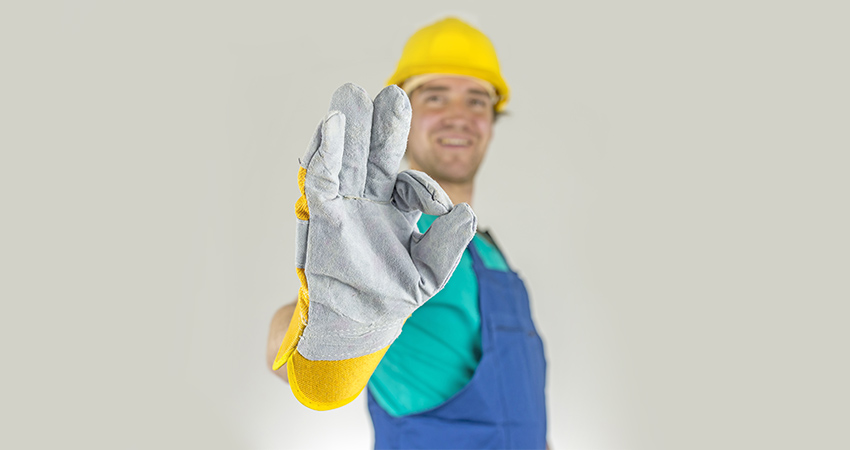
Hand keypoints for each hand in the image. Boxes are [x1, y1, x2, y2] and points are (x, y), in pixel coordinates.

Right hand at [273, 83, 476, 409]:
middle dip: (381, 125)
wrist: (357, 326)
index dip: (424, 186)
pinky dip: (326, 153)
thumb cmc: (391, 299)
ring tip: (351, 94)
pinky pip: (322, 180)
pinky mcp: (322, 217)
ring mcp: (344, 206)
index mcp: (395, 210)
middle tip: (389, 93)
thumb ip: (450, 242)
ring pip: (346, 158)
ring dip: (349, 127)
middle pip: (374, 154)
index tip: (438, 207)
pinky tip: (335, 125)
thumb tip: (468, 211)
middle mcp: (368, 201)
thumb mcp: (431, 272)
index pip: (410, 181)